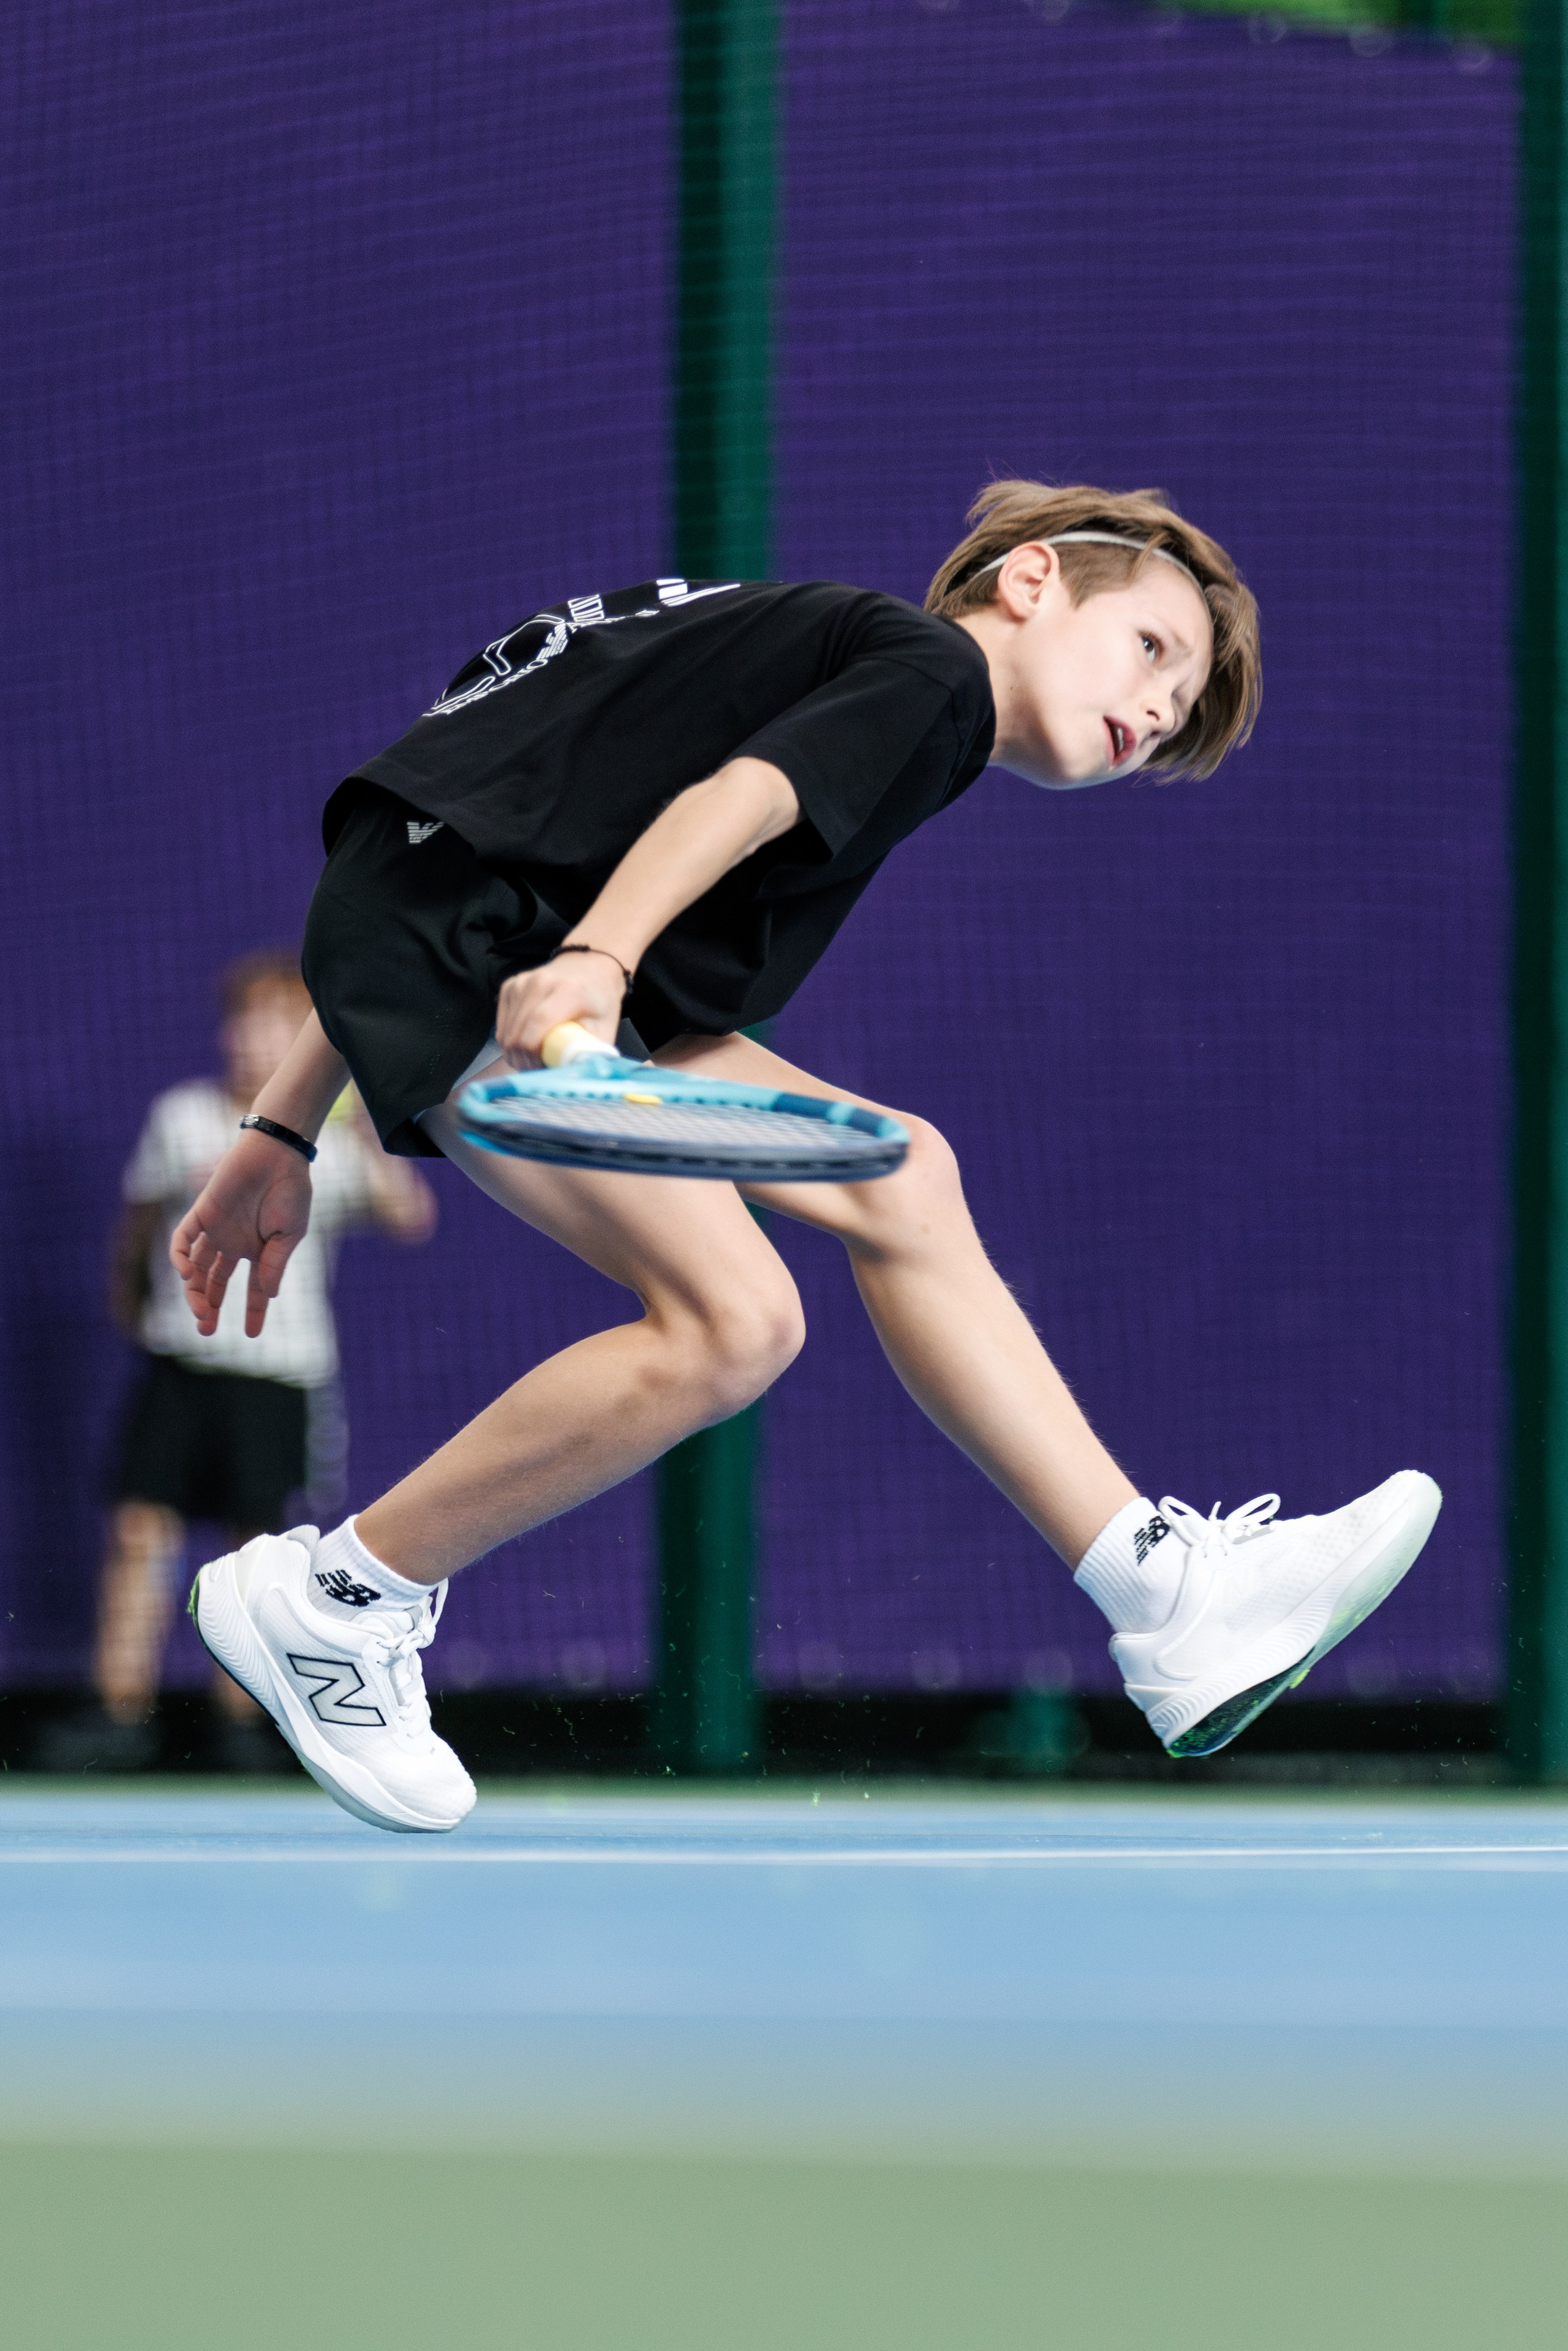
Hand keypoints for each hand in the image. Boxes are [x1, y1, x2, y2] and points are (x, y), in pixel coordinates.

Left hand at [170, 1131, 313, 1338]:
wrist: (277, 1153)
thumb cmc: (291, 1190)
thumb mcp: (290, 1234)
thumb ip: (275, 1264)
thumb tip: (269, 1295)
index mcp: (259, 1251)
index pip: (253, 1289)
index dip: (253, 1312)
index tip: (252, 1335)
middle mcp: (234, 1243)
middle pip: (215, 1283)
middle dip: (210, 1308)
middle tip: (207, 1330)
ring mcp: (216, 1229)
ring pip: (196, 1268)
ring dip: (195, 1291)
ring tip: (200, 1311)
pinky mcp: (201, 1212)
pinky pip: (182, 1239)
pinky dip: (180, 1257)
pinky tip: (188, 1273)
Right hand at [495, 953, 624, 1067]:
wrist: (588, 968)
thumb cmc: (598, 1000)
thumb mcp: (606, 1028)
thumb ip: (593, 1052)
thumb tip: (578, 1077)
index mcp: (568, 991)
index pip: (538, 1024)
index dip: (534, 1054)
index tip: (543, 1068)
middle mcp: (540, 982)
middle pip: (517, 1033)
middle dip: (524, 1059)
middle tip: (539, 1068)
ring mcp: (521, 983)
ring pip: (505, 1032)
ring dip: (515, 1052)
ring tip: (534, 1057)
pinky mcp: (509, 986)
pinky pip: (501, 1026)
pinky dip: (510, 1040)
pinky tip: (526, 1042)